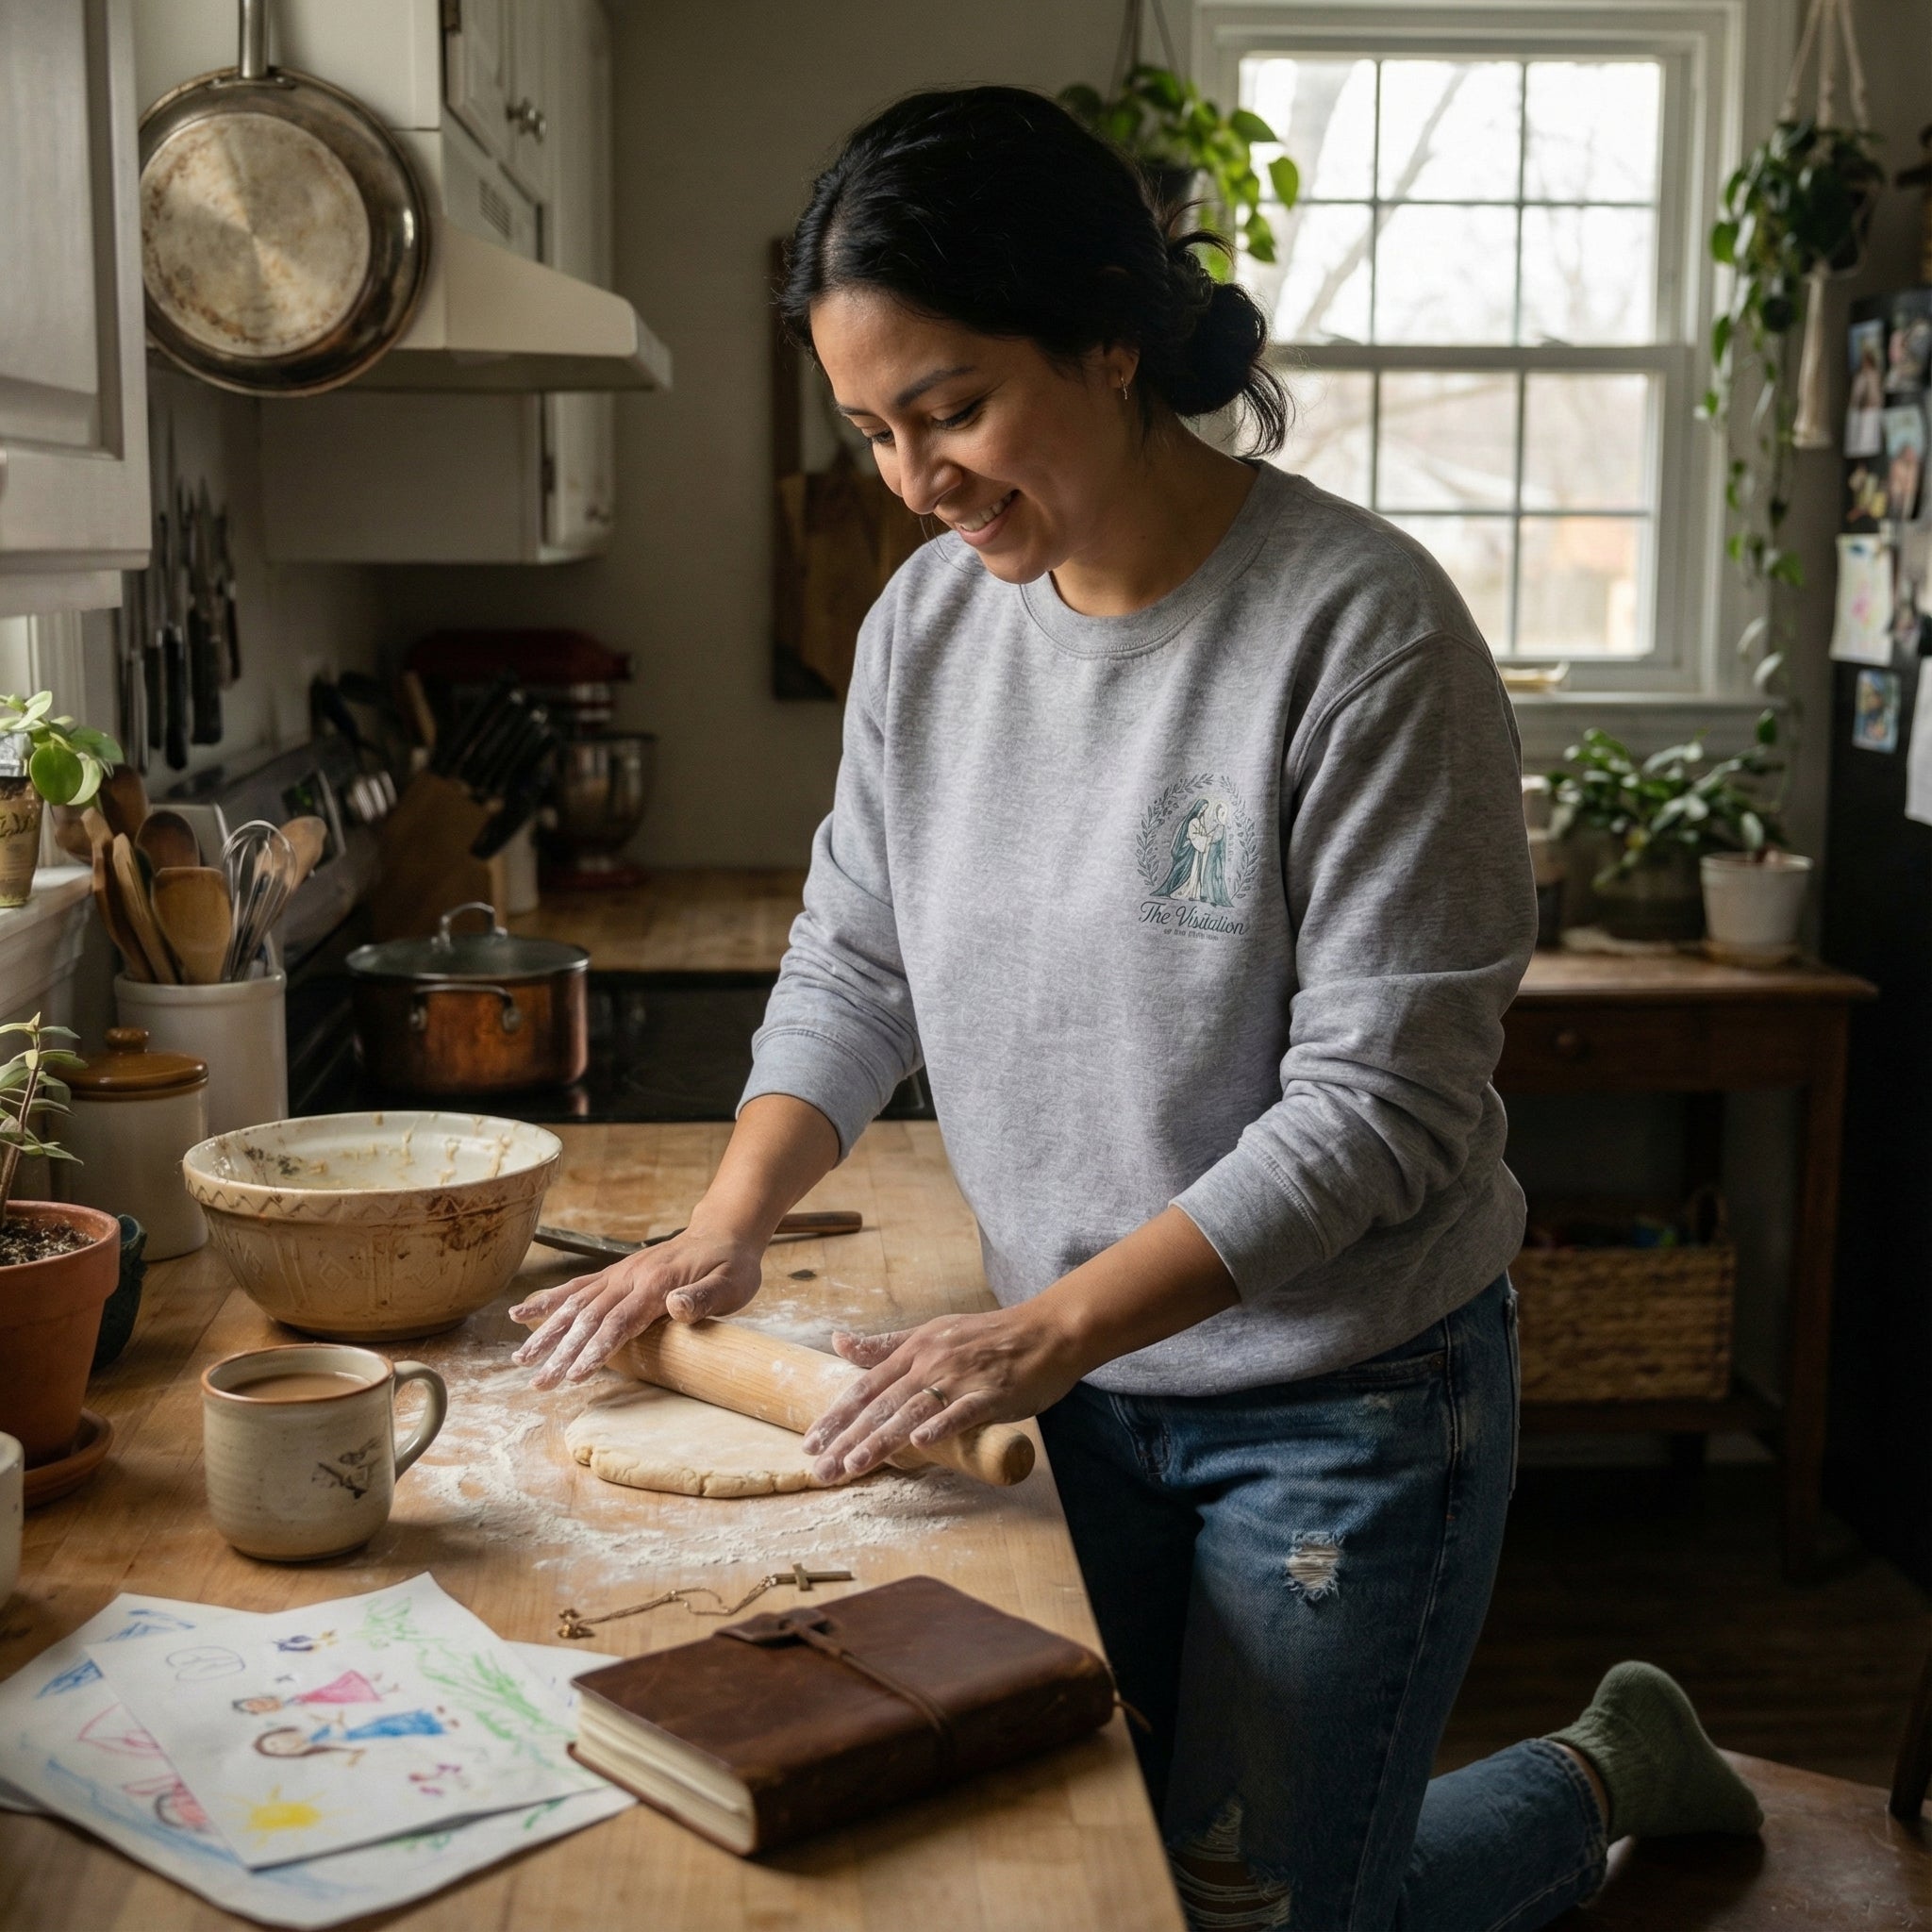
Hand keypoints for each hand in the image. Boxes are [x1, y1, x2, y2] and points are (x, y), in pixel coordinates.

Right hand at [508, 1222, 764, 1389]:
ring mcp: (619, 1274)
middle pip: (589, 1318)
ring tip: (521, 1361)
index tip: (574, 1374)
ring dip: (546, 1332)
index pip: (620, 1320)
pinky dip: (547, 1301)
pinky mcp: (615, 1274)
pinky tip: (521, 1314)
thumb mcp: (733, 1284)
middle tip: (539, 1384)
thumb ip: (705, 1298)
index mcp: (658, 1283)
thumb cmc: (732, 1264)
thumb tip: (675, 1307)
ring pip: (575, 1304)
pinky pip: (576, 1288)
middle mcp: (631, 1276)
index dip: (596, 1349)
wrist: (724, 1231)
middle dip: (562, 1352)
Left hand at [801, 1304, 1082, 1481]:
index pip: (865, 1387)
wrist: (1047, 1329)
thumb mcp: (932, 1333)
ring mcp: (961, 1377)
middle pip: (881, 1405)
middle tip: (820, 1470)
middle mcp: (931, 1362)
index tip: (809, 1444)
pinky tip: (921, 1442)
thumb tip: (838, 1342)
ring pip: (912, 1411)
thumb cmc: (988, 1335)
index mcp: (914, 1350)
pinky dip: (941, 1425)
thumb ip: (885, 1346)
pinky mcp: (992, 1393)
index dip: (836, 1416)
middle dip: (846, 1439)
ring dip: (881, 1440)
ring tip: (853, 1466)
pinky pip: (963, 1412)